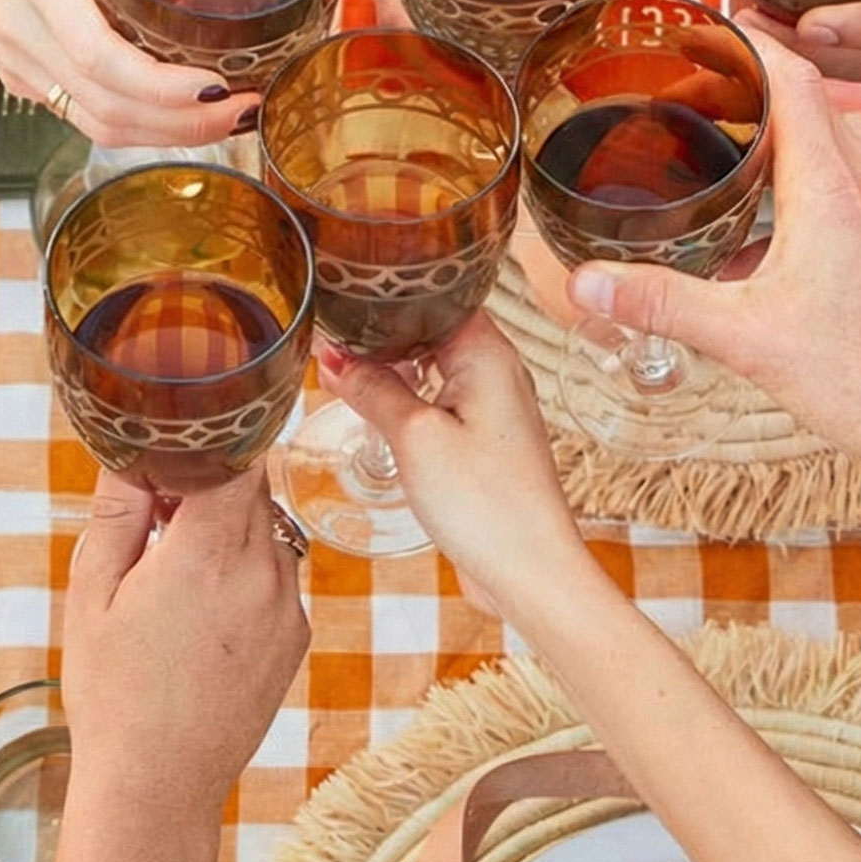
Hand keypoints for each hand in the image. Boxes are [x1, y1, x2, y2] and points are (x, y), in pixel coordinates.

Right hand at [0, 0, 261, 146]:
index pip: (97, 54)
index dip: (161, 85)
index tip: (217, 83)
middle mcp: (20, 28)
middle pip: (107, 107)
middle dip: (185, 121)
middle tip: (247, 107)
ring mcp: (16, 61)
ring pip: (96, 125)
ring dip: (167, 134)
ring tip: (228, 120)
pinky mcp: (19, 77)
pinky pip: (82, 119)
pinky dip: (137, 128)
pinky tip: (181, 117)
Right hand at [61, 466, 308, 834]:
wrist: (159, 782)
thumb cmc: (113, 691)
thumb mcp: (93, 593)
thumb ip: (119, 512)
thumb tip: (134, 452)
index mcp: (209, 552)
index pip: (236, 460)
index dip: (207, 448)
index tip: (175, 450)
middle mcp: (263, 572)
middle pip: (253, 492)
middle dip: (211, 489)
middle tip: (158, 515)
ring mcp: (289, 606)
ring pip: (268, 533)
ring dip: (230, 534)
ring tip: (175, 577)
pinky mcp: (298, 636)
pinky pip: (277, 578)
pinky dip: (246, 577)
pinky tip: (202, 618)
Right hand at [319, 317, 593, 613]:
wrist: (531, 570)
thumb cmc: (486, 505)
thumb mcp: (414, 438)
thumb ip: (372, 389)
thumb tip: (334, 357)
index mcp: (487, 350)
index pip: (434, 291)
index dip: (386, 293)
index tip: (340, 293)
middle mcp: (497, 367)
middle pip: (431, 325)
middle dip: (382, 331)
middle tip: (329, 335)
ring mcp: (494, 403)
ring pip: (433, 364)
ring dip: (393, 368)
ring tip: (343, 372)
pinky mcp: (487, 437)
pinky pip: (441, 399)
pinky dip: (409, 398)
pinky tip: (378, 410)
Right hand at [568, 37, 860, 500]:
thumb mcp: (748, 339)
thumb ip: (664, 304)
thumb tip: (588, 281)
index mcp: (830, 186)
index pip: (793, 75)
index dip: (746, 40)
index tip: (701, 22)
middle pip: (808, 99)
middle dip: (748, 78)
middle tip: (687, 77)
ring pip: (826, 143)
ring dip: (775, 128)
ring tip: (715, 136)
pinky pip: (839, 187)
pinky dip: (796, 178)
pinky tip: (758, 220)